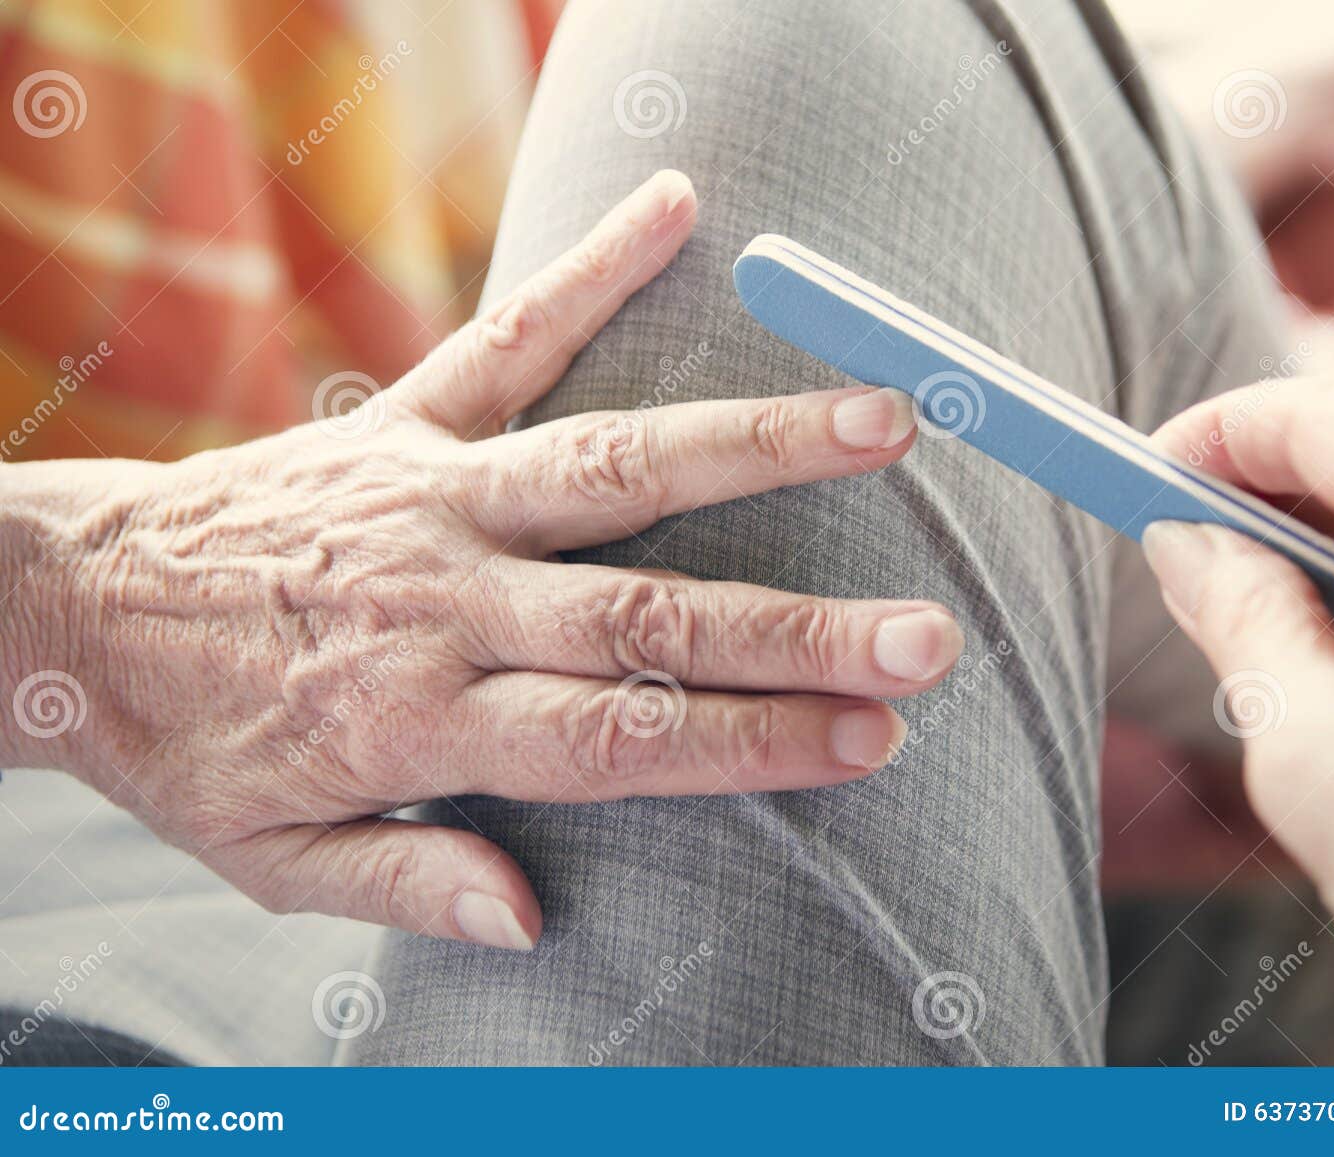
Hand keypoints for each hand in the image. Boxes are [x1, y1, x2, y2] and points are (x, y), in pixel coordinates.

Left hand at [0, 171, 963, 949]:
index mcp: (424, 718)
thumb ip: (407, 888)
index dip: (753, 741)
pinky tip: (678, 210)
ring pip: (614, 469)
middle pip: (649, 616)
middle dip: (798, 632)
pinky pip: (509, 337)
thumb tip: (534, 919)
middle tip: (925, 637)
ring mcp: (432, 495)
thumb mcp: (271, 859)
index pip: (622, 737)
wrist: (62, 605)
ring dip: (753, 447)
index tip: (871, 742)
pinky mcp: (401, 419)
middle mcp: (445, 598)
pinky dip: (594, 273)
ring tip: (879, 424)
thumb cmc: (187, 742)